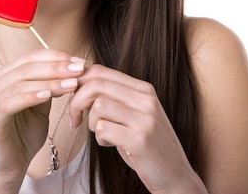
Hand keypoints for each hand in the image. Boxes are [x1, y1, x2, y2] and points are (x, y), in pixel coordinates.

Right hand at [0, 49, 85, 191]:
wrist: (10, 168)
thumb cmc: (24, 137)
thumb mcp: (41, 106)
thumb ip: (49, 87)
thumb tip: (70, 69)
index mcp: (3, 78)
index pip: (30, 57)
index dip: (55, 57)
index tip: (79, 62)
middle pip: (27, 66)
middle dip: (56, 67)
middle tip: (79, 69)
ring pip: (21, 82)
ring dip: (49, 81)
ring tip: (72, 84)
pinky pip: (11, 102)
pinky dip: (30, 96)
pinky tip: (48, 95)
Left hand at [69, 65, 205, 192]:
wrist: (175, 175)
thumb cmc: (146, 144)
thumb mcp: (134, 113)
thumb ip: (113, 97)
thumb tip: (77, 83)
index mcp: (143, 89)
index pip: (100, 71)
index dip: (78, 83)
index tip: (72, 99)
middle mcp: (146, 99)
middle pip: (95, 84)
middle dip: (76, 102)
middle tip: (75, 119)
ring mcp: (145, 118)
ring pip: (98, 106)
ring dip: (91, 122)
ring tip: (103, 133)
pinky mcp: (140, 139)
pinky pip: (103, 128)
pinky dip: (100, 138)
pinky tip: (111, 144)